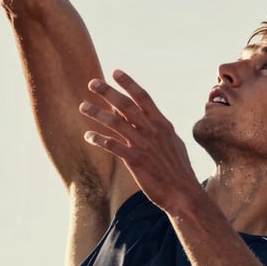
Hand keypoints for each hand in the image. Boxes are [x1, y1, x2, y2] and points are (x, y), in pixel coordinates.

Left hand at [79, 70, 201, 214]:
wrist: (183, 193)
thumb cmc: (179, 170)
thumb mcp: (173, 143)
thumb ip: (159, 129)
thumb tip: (147, 118)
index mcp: (163, 124)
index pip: (143, 97)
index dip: (129, 83)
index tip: (115, 72)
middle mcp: (152, 131)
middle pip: (126, 105)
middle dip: (108, 92)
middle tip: (92, 83)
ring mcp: (143, 145)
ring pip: (116, 123)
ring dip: (97, 113)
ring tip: (83, 106)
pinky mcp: (135, 161)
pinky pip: (112, 146)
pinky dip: (99, 139)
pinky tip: (88, 136)